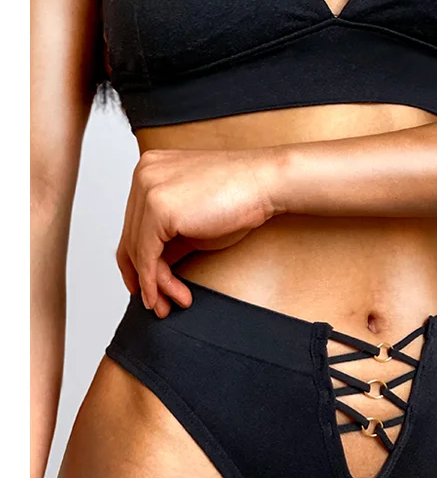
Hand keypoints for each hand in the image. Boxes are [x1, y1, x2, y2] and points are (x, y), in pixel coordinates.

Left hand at [116, 148, 281, 316]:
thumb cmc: (240, 198)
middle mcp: (143, 175)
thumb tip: (155, 271)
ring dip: (153, 285)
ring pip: (138, 251)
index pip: (133, 224)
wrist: (265, 182)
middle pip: (131, 239)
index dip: (135, 261)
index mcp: (149, 171)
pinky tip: (169, 296)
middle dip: (144, 278)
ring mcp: (148, 190)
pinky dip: (154, 281)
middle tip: (156, 305)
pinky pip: (147, 255)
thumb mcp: (194, 223)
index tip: (142, 286)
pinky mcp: (158, 208)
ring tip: (168, 306)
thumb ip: (169, 241)